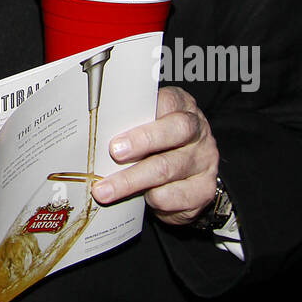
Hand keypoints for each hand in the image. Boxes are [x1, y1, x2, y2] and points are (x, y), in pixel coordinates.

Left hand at [90, 86, 217, 225]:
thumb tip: (97, 135)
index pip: (168, 103)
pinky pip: (175, 196)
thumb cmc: (163, 144)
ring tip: (105, 190)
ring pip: (166, 169)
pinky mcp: (204, 190)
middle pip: (173, 133)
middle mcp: (198, 133)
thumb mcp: (151, 126)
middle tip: (114, 152)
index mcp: (183, 108)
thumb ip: (134, 124)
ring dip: (131, 181)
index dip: (144, 114)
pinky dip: (153, 198)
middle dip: (140, 142)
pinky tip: (140, 198)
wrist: (194, 175)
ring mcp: (204, 161)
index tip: (119, 132)